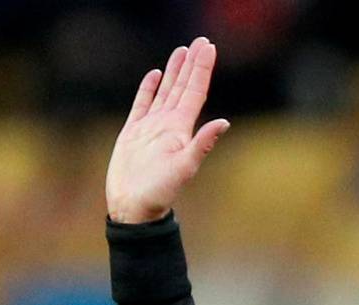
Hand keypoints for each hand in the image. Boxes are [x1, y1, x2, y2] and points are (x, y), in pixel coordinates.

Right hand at [105, 36, 230, 224]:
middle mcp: (169, 125)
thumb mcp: (184, 168)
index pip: (195, 92)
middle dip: (192, 64)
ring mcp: (151, 127)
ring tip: (182, 51)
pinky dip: (149, 88)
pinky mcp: (134, 132)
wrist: (134, 207)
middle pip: (183, 87)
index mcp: (181, 129)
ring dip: (174, 71)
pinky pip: (142, 103)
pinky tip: (156, 75)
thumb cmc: (160, 192)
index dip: (202, 69)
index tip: (209, 47)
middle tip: (200, 42)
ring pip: (165, 91)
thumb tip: (224, 122)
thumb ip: (202, 144)